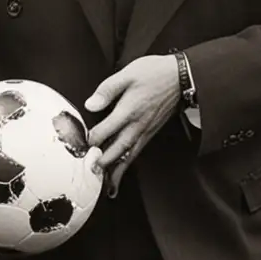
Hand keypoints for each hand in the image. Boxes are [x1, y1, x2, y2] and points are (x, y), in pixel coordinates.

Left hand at [84, 55, 182, 196]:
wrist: (182, 78)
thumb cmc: (154, 73)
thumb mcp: (128, 74)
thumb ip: (107, 90)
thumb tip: (90, 104)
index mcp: (128, 110)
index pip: (105, 131)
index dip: (91, 140)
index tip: (78, 147)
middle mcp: (137, 125)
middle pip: (117, 149)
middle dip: (103, 163)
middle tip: (90, 174)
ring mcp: (145, 131)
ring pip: (128, 155)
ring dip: (117, 171)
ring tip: (107, 186)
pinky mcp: (150, 133)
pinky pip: (137, 153)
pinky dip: (128, 165)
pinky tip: (121, 172)